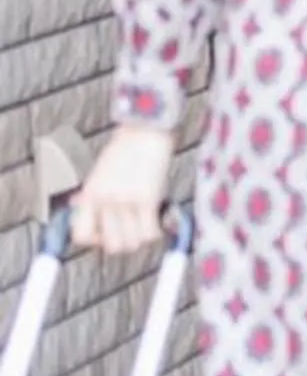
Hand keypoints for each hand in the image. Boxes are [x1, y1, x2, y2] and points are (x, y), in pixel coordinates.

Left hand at [70, 126, 174, 256]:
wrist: (146, 130)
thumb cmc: (124, 148)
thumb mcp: (99, 172)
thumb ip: (92, 194)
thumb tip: (81, 208)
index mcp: (90, 194)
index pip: (81, 235)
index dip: (93, 241)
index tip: (104, 235)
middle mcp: (106, 201)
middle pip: (110, 245)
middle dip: (120, 244)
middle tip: (128, 232)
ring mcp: (127, 201)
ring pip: (131, 243)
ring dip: (138, 240)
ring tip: (143, 228)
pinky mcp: (149, 199)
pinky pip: (149, 232)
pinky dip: (154, 233)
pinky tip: (156, 222)